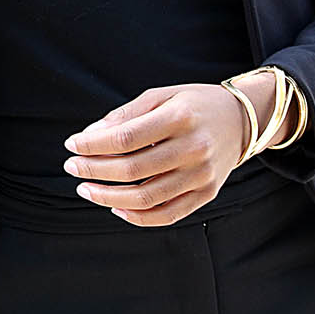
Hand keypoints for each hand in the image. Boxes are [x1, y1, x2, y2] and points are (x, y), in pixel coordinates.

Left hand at [63, 82, 251, 226]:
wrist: (242, 120)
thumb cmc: (193, 105)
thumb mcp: (161, 96)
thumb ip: (126, 115)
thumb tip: (90, 136)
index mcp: (180, 118)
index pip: (126, 138)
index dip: (93, 145)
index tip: (72, 145)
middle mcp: (194, 148)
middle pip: (132, 169)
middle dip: (94, 170)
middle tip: (71, 167)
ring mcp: (202, 175)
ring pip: (146, 197)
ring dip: (108, 197)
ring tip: (86, 189)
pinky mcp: (207, 194)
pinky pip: (167, 215)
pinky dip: (137, 217)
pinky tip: (115, 207)